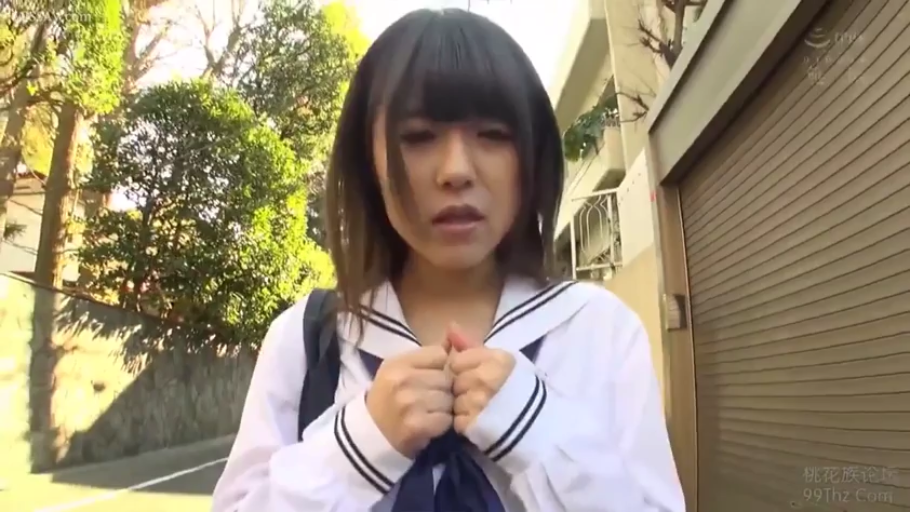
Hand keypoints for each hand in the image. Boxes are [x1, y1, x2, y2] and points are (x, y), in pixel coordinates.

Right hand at [366, 343, 453, 458]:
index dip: (440, 367)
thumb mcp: (400, 369)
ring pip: (449, 399)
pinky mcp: (416, 425)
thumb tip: (454, 330)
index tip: (430, 378)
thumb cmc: (389, 398)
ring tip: (430, 412)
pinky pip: (446, 419)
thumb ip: (427, 354)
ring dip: (445, 408)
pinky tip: (430, 425)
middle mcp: (402, 379)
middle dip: (444, 389)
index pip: (439, 354)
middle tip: (431, 399)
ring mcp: (409, 403)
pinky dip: (442, 424)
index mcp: (398, 362)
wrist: (371, 434)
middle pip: (446, 378)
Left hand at [447, 323, 515, 433]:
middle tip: (479, 395)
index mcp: (496, 359)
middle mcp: (486, 379)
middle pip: (454, 382)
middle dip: (462, 389)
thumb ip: (472, 344)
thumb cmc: (520, 389)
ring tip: (480, 410)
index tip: (475, 377)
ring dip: (462, 407)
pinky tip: (479, 423)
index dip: (463, 370)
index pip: (456, 361)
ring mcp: (479, 404)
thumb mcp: (501, 360)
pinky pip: (457, 422)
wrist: (541, 426)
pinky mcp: (475, 426)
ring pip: (454, 402)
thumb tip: (450, 326)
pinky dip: (465, 424)